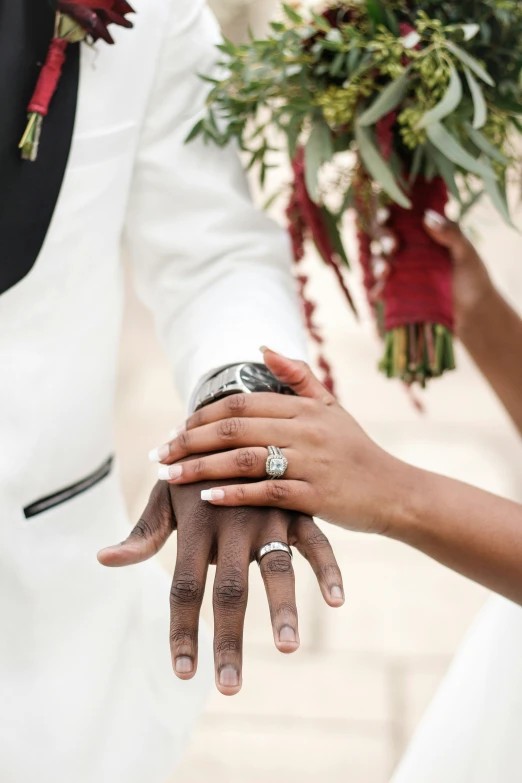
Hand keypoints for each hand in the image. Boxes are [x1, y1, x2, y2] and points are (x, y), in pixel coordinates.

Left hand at [97, 469, 343, 695]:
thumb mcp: (167, 496)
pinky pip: (316, 542)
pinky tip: (336, 601)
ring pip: (276, 566)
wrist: (232, 418)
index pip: (183, 588)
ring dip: (283, 608)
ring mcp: (267, 514)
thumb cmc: (193, 467)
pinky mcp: (296, 508)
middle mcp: (232, 522)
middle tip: (230, 686)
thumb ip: (143, 533)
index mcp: (197, 525)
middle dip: (228, 639)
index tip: (183, 674)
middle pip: (228, 589)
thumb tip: (102, 560)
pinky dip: (327, 569)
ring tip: (288, 648)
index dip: (182, 632)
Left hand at [150, 350, 405, 534]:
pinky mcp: (316, 496)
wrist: (395, 490)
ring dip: (200, 468)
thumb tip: (262, 346)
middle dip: (189, 441)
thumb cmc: (356, 449)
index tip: (175, 430)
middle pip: (233, 430)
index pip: (240, 404)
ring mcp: (311, 462)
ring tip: (169, 477)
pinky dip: (234, 495)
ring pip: (244, 460)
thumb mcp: (332, 405)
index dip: (202, 416)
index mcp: (304, 407)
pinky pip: (267, 492)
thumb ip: (298, 375)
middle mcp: (305, 430)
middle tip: (159, 454)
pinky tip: (207, 499)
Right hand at [376, 208, 494, 337]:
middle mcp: (407, 250)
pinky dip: (376, 290)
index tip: (386, 215)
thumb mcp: (466, 251)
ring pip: (378, 262)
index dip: (387, 214)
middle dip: (382, 239)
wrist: (474, 310)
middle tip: (392, 245)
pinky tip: (379, 292)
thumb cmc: (472, 276)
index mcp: (422, 234)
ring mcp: (400, 272)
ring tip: (384, 271)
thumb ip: (450, 233)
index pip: (399, 218)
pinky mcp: (397, 294)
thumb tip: (426, 217)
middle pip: (383, 238)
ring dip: (377, 264)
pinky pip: (380, 289)